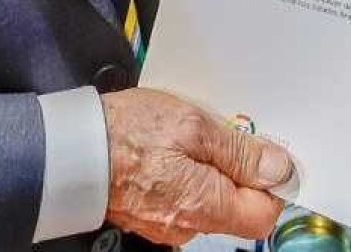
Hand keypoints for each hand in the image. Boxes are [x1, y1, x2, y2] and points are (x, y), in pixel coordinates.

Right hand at [101, 87, 293, 245]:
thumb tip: (279, 169)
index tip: (265, 154)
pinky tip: (171, 149)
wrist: (71, 148)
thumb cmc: (127, 134)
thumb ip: (240, 152)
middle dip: (239, 169)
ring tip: (189, 136)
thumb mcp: (194, 126)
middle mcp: (189, 225)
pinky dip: (188, 173)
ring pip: (212, 198)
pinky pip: (187, 197)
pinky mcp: (153, 215)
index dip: (272, 182)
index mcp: (206, 206)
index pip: (265, 213)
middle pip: (238, 206)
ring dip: (212, 167)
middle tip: (220, 133)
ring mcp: (169, 224)